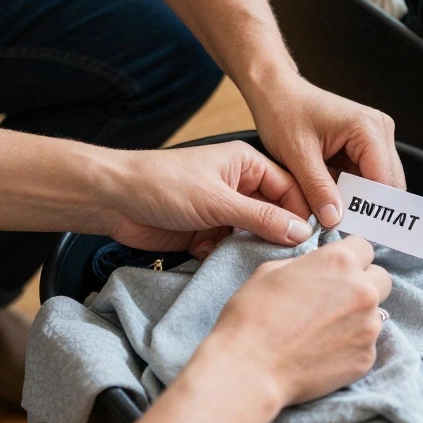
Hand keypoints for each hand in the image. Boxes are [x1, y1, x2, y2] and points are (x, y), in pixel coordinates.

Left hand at [102, 141, 312, 254]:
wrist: (114, 201)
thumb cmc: (163, 184)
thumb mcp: (219, 201)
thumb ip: (262, 218)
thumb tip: (302, 233)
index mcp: (248, 165)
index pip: (290, 190)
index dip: (301, 214)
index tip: (308, 241)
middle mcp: (240, 186)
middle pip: (275, 215)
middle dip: (275, 235)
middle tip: (279, 256)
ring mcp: (223, 210)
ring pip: (253, 235)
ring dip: (247, 248)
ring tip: (240, 257)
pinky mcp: (207, 232)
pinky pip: (229, 248)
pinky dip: (222, 256)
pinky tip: (206, 254)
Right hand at [205, 235, 391, 405]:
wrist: (251, 367)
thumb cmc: (253, 315)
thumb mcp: (271, 270)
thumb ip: (307, 263)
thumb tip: (317, 268)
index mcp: (340, 261)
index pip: (364, 247)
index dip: (349, 257)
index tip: (337, 270)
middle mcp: (363, 290)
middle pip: (381, 279)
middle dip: (363, 284)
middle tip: (337, 299)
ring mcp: (369, 326)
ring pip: (376, 313)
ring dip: (358, 317)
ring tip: (324, 330)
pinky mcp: (367, 357)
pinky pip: (366, 344)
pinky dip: (351, 346)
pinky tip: (324, 352)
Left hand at [249, 73, 404, 227]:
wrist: (276, 91)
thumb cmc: (283, 111)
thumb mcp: (297, 154)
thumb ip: (317, 188)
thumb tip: (334, 218)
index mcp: (367, 128)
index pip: (384, 181)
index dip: (372, 209)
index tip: (355, 232)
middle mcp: (379, 130)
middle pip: (387, 184)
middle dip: (366, 207)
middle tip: (343, 228)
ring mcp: (375, 137)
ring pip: (377, 183)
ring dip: (358, 200)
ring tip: (334, 213)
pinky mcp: (365, 144)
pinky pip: (365, 177)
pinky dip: (351, 191)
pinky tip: (333, 199)